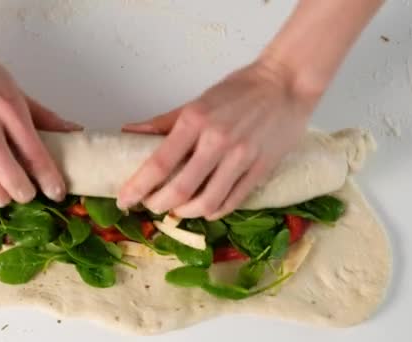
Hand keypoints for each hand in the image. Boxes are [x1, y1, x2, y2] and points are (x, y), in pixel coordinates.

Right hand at [0, 43, 80, 205]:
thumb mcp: (13, 88)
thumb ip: (42, 115)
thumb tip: (74, 131)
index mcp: (10, 109)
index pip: (35, 153)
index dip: (49, 178)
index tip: (57, 193)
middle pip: (10, 173)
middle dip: (23, 193)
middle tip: (26, 196)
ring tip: (4, 197)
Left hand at [117, 60, 317, 219]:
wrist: (287, 83)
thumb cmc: (240, 89)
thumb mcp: (197, 100)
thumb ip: (164, 122)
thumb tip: (129, 132)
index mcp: (195, 120)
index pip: (159, 163)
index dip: (138, 187)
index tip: (124, 200)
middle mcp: (217, 140)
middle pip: (180, 190)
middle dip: (158, 205)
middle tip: (151, 205)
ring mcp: (241, 157)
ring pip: (207, 203)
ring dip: (185, 213)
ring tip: (177, 210)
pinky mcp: (261, 169)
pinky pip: (233, 201)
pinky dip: (213, 211)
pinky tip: (205, 209)